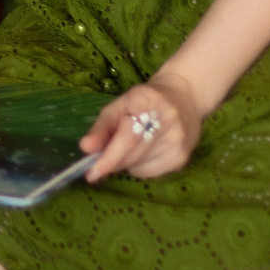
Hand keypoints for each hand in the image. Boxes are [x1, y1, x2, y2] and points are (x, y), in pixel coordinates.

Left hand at [81, 74, 204, 182]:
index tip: (93, 172)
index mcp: (147, 100)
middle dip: (113, 161)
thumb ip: (101, 127)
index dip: (109, 156)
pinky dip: (141, 167)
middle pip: (132, 154)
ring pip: (139, 166)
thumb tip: (85, 148)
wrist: (184, 96)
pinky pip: (150, 173)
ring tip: (135, 144)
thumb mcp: (119, 106)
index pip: (128, 136)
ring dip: (127, 162)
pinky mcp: (182, 157)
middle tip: (102, 161)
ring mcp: (178, 140)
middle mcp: (167, 119)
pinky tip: (148, 151)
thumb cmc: (144, 101)